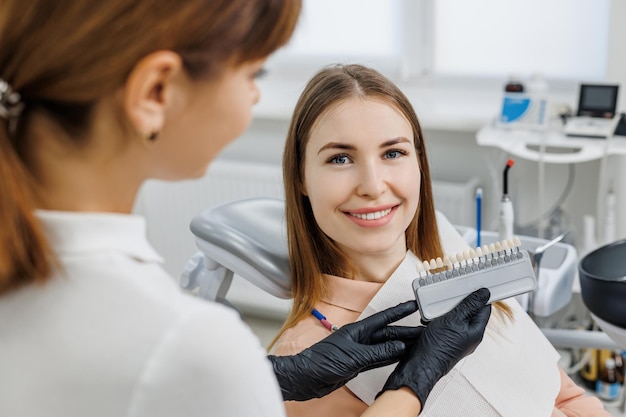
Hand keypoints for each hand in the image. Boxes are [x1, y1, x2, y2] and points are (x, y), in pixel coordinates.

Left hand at [269, 300, 421, 400]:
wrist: (306, 378)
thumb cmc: (321, 361)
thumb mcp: (354, 356)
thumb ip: (378, 352)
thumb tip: (398, 346)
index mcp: (357, 330)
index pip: (383, 318)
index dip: (399, 311)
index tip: (413, 305)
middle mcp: (359, 339)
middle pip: (387, 333)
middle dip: (405, 332)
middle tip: (424, 331)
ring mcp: (359, 351)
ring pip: (385, 347)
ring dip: (400, 345)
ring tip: (418, 343)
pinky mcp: (357, 364)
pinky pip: (379, 359)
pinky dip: (390, 357)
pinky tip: (401, 356)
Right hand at [378, 288, 491, 406]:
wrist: (420, 365)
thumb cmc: (437, 348)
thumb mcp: (453, 320)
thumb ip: (469, 305)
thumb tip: (483, 294)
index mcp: (476, 331)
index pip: (484, 308)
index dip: (480, 296)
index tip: (474, 285)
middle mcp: (468, 336)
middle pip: (469, 311)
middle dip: (459, 301)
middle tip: (451, 294)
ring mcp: (456, 338)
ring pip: (455, 317)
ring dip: (446, 309)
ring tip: (438, 307)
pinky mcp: (444, 339)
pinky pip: (445, 323)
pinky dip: (438, 317)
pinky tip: (430, 316)